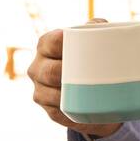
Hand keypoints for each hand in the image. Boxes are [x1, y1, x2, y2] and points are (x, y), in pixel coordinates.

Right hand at [28, 20, 123, 138]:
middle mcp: (37, 67)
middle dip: (70, 75)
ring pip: (50, 95)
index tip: (84, 47)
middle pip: (50, 72)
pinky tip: (82, 110)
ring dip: (69, 96)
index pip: (51, 42)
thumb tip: (103, 27)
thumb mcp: (93, 39)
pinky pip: (56, 113)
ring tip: (90, 94)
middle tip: (94, 75)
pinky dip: (69, 112)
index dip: (65, 44)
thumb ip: (96, 28)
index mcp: (45, 45)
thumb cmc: (91, 57)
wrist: (91, 87)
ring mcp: (40, 90)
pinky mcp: (48, 110)